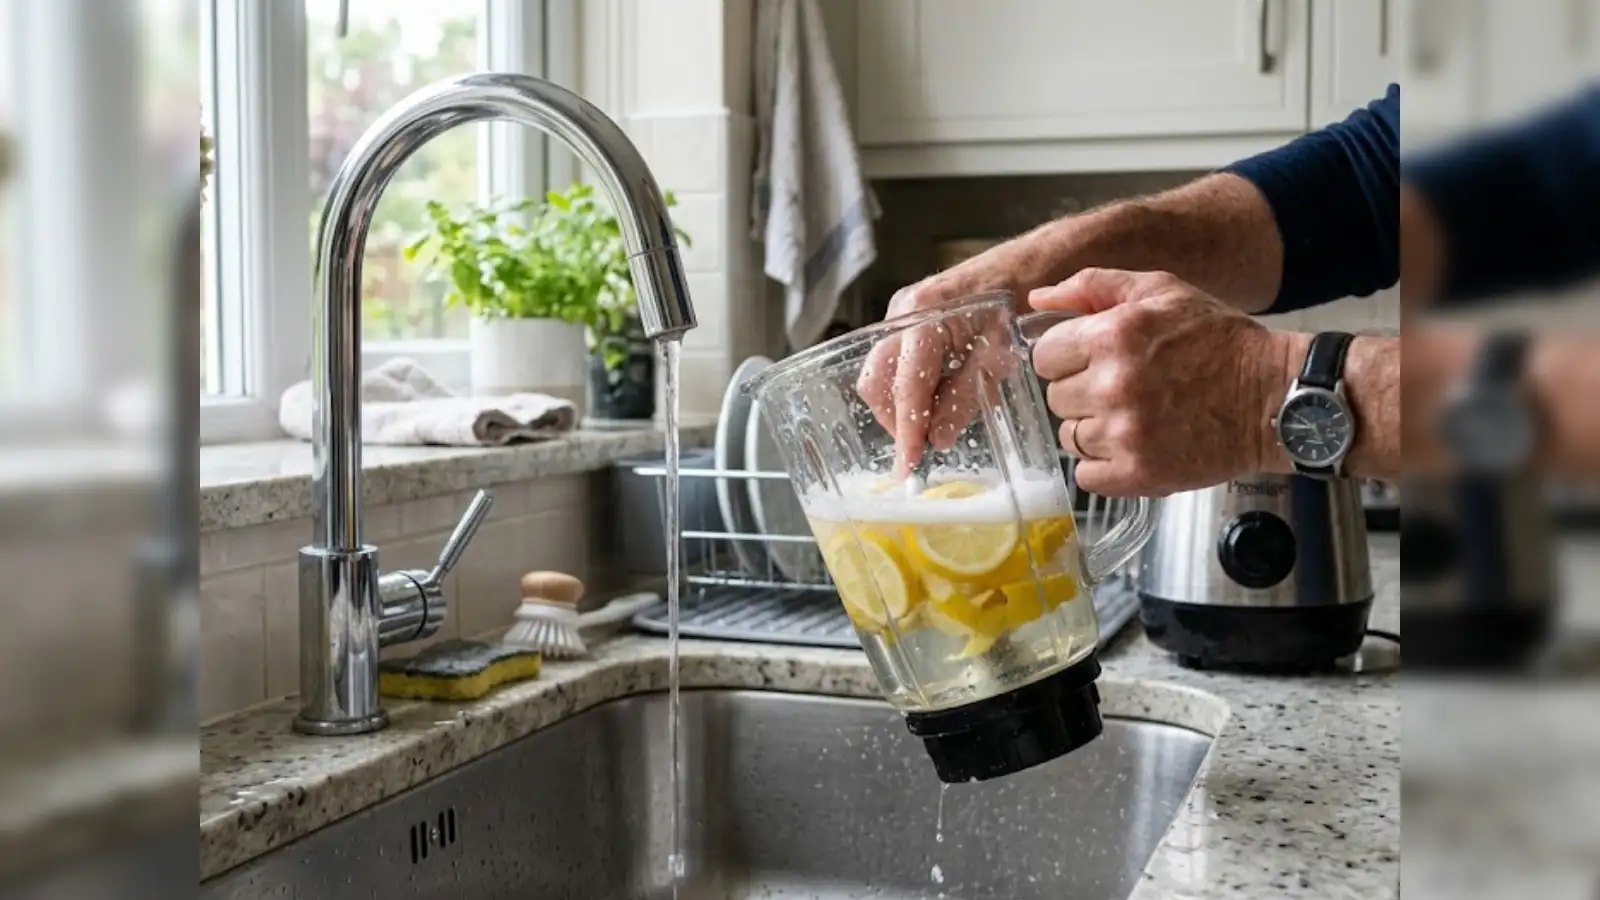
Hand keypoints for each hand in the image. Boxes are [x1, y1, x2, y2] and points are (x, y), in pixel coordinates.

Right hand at [856, 240, 1042, 472]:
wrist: (1033, 263)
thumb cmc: (1023, 300)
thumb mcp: (1000, 356)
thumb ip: (965, 399)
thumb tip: (937, 439)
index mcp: (925, 317)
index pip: (906, 388)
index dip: (906, 431)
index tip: (908, 467)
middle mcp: (903, 312)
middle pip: (878, 381)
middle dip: (896, 419)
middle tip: (924, 446)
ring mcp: (901, 313)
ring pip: (882, 373)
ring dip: (902, 403)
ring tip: (939, 417)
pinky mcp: (907, 318)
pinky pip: (895, 361)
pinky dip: (910, 386)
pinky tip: (940, 393)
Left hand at [1029, 268, 1291, 496]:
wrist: (1273, 396)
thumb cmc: (1219, 340)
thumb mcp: (1161, 291)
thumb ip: (1094, 287)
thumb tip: (1036, 297)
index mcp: (1112, 335)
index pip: (1044, 356)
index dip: (1068, 357)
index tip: (1094, 360)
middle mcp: (1112, 385)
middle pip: (1055, 398)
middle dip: (1083, 392)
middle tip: (1125, 388)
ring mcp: (1124, 434)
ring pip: (1070, 437)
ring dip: (1094, 429)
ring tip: (1135, 417)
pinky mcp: (1138, 473)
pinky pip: (1086, 475)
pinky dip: (1105, 465)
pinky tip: (1136, 445)